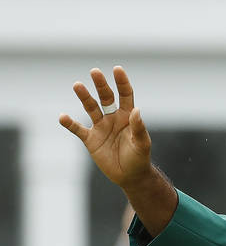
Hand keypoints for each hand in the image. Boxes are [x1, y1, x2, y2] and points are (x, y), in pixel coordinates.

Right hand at [59, 67, 152, 188]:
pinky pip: (77, 129)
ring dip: (84, 97)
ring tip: (77, 85)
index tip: (117, 69)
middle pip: (106, 97)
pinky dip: (69, 123)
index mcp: (128, 116)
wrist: (130, 176)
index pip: (125, 95)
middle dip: (101, 85)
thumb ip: (138, 128)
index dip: (121, 82)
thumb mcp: (142, 144)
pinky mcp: (90, 139)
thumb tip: (137, 111)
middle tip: (95, 72)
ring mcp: (100, 127)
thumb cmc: (139, 158)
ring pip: (90, 108)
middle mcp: (113, 118)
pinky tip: (63, 117)